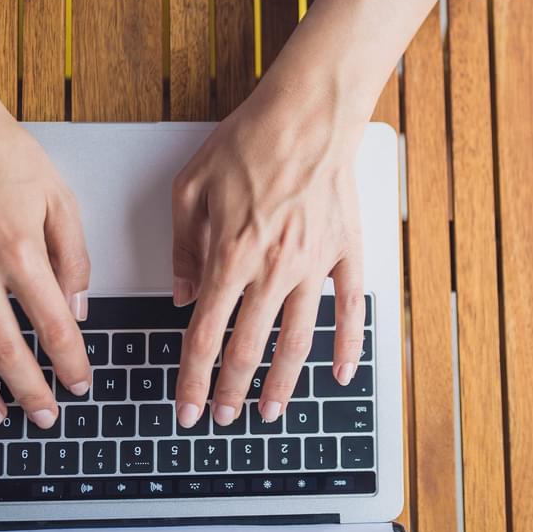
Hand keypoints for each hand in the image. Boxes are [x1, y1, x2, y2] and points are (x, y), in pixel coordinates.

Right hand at [0, 102, 91, 429]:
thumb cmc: (3, 154)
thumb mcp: (60, 199)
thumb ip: (74, 258)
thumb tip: (79, 307)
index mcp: (18, 251)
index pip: (54, 326)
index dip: (70, 363)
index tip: (79, 384)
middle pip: (4, 350)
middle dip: (29, 392)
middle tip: (44, 416)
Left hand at [171, 85, 365, 427]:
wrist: (308, 113)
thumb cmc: (249, 141)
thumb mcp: (190, 188)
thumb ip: (182, 248)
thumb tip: (182, 297)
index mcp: (230, 256)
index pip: (205, 336)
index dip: (194, 380)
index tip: (188, 408)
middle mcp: (273, 269)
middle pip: (248, 348)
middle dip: (232, 392)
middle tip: (224, 418)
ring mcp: (315, 265)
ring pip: (298, 341)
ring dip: (283, 383)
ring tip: (272, 411)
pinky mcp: (347, 253)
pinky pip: (350, 309)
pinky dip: (348, 347)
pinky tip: (341, 375)